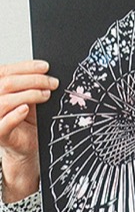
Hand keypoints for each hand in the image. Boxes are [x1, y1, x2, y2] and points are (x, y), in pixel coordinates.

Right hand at [0, 60, 56, 202]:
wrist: (29, 144)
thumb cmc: (28, 119)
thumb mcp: (30, 97)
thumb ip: (31, 85)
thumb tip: (45, 69)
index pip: (4, 72)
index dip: (25, 67)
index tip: (45, 66)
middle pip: (6, 84)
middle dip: (33, 80)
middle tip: (53, 83)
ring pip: (5, 101)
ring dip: (29, 95)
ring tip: (46, 95)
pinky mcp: (0, 134)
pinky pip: (3, 124)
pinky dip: (15, 114)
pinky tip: (26, 109)